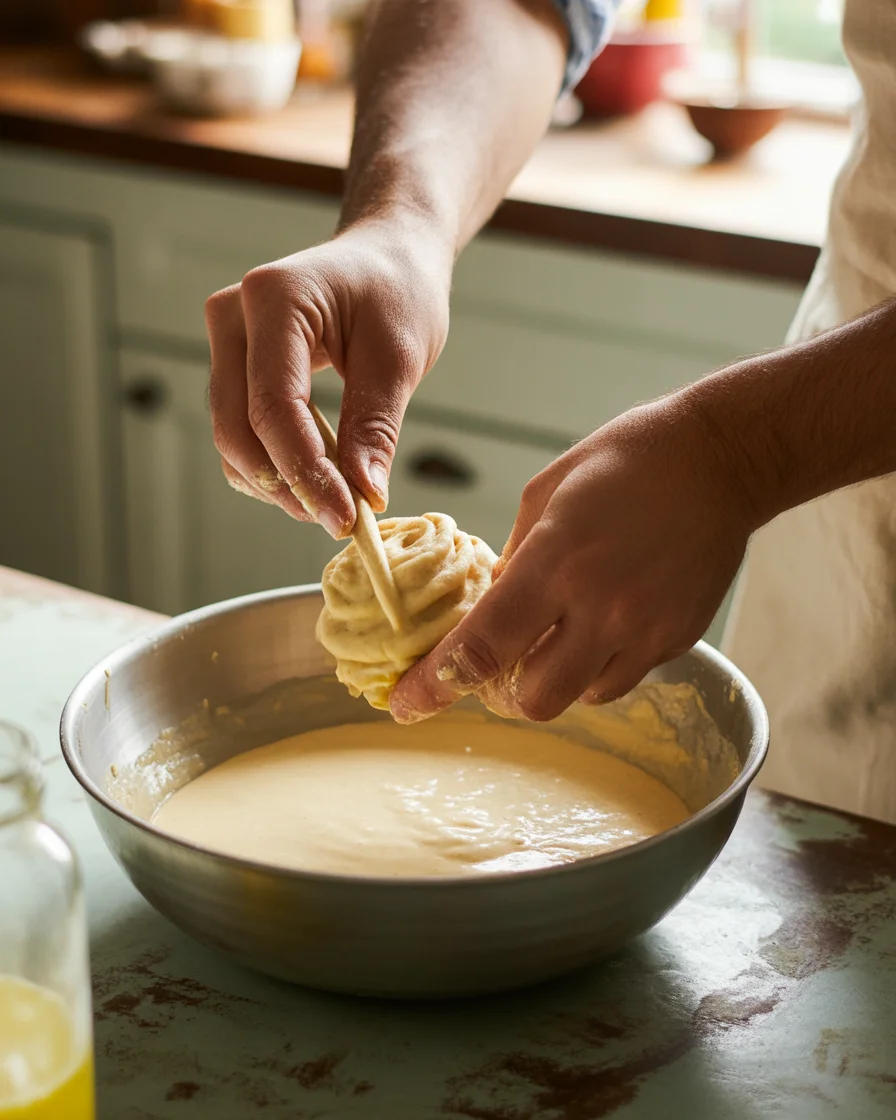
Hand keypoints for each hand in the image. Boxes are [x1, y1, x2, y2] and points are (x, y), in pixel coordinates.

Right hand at [205, 219, 451, 536]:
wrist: (386, 256)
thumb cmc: (398, 292)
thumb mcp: (400, 356)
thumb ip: (375, 426)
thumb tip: (363, 495)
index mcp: (275, 300)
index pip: (274, 406)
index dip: (306, 473)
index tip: (345, 519)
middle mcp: (233, 318)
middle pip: (236, 429)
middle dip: (288, 484)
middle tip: (343, 518)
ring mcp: (225, 341)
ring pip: (232, 438)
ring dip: (279, 481)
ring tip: (337, 496)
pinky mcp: (232, 366)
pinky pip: (239, 431)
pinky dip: (274, 465)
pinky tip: (317, 474)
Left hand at [390, 395, 760, 722]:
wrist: (721, 460)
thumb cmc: (625, 462)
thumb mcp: (544, 494)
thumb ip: (513, 559)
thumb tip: (489, 604)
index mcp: (555, 560)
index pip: (483, 644)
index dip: (436, 684)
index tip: (408, 703)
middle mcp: (601, 606)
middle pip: (533, 700)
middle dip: (500, 694)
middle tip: (494, 670)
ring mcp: (645, 629)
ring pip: (580, 698)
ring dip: (552, 682)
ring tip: (554, 639)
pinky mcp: (678, 639)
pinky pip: (621, 680)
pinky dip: (595, 669)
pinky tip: (598, 628)